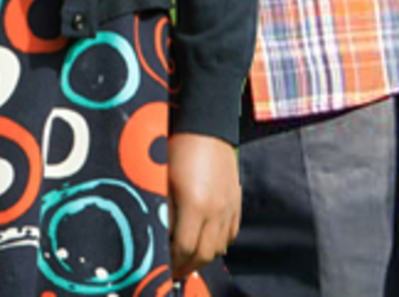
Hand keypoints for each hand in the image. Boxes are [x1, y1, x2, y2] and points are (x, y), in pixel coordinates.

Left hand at [168, 132, 240, 279]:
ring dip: (204, 257)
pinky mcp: (236, 201)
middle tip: (175, 270)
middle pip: (205, 254)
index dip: (173, 261)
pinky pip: (231, 233)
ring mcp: (229, 206)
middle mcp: (217, 209)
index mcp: (196, 204)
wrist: (206, 127)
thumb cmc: (179, 149)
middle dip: (189, 266)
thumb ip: (165, 213)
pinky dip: (219, 243)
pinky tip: (207, 241)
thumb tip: (162, 239)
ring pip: (220, 247)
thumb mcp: (164, 181)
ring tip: (189, 258)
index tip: (164, 266)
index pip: (185, 248)